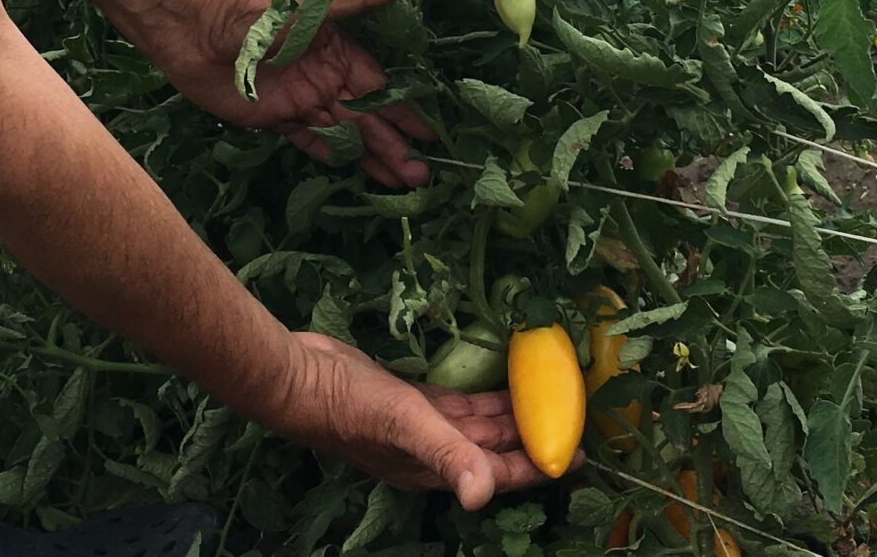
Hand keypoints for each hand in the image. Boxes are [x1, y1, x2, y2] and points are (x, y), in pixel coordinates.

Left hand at [164, 0, 436, 186]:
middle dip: (396, 145)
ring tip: (400, 183)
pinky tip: (351, 170)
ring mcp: (300, 99)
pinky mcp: (272, 118)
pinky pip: (307, 140)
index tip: (434, 135)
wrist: (195, 28)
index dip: (407, 111)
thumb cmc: (257, 12)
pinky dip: (328, 153)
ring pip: (344, 134)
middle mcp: (325, 77)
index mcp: (339, 51)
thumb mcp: (313, 3)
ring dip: (371, 156)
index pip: (382, 88)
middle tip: (424, 176)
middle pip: (368, 118)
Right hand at [267, 332, 549, 508]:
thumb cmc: (350, 405)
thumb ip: (448, 455)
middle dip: (530, 440)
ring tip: (545, 403)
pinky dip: (478, 399)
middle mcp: (431, 452)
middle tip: (570, 421)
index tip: (576, 456)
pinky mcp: (406, 401)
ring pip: (475, 426)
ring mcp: (418, 426)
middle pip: (492, 450)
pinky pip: (454, 405)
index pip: (498, 472)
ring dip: (508, 418)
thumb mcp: (405, 424)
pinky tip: (496, 385)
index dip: (536, 466)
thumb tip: (482, 496)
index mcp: (434, 467)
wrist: (299, 379)